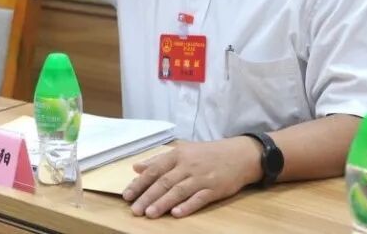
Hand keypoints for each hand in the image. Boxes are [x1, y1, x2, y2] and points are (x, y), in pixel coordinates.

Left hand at [122, 138, 261, 218]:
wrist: (240, 155)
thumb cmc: (208, 154)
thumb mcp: (183, 151)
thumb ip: (159, 160)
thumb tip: (136, 167)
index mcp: (177, 155)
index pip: (154, 170)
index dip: (140, 183)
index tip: (127, 195)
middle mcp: (187, 165)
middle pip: (164, 182)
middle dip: (147, 196)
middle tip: (135, 210)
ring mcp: (201, 177)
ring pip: (178, 191)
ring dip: (163, 203)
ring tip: (150, 214)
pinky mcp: (214, 188)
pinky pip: (199, 198)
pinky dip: (187, 206)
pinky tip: (176, 214)